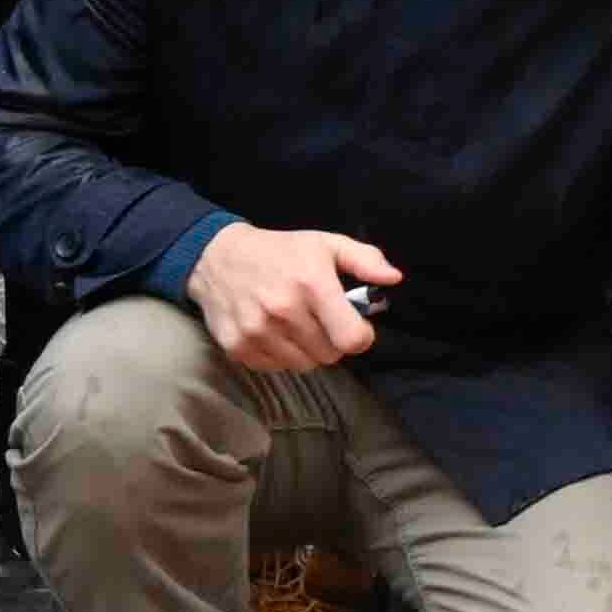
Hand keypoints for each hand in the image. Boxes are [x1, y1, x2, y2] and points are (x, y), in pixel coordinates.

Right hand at [185, 221, 402, 375]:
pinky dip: (280, 356)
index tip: (355, 327)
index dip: (361, 337)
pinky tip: (275, 332)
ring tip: (298, 326)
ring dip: (307, 351)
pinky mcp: (236, 347)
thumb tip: (394, 278)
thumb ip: (365, 260)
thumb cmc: (280, 251)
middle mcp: (284, 311)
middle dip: (333, 342)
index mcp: (312, 285)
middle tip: (322, 322)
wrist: (217, 257)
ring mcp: (257, 331)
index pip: (352, 339)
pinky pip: (275, 368)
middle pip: (330, 355)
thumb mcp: (326, 244)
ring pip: (303, 365)